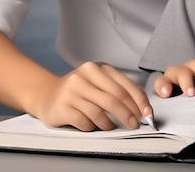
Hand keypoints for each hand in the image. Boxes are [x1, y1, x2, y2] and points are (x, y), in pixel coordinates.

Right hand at [37, 62, 153, 131]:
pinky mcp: (62, 107)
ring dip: (110, 124)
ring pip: (100, 111)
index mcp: (97, 68)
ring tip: (112, 127)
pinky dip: (93, 127)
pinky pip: (85, 121)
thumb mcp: (98, 82)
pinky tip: (94, 126)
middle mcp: (84, 76)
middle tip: (134, 124)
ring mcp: (72, 91)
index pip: (124, 85)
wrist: (47, 94)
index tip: (147, 113)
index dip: (138, 101)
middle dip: (129, 114)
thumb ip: (116, 89)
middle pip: (114, 98)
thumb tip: (140, 106)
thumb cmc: (78, 90)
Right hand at [154, 59, 194, 97]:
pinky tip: (166, 93)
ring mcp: (174, 74)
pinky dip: (162, 86)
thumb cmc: (192, 90)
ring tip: (191, 93)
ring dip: (186, 81)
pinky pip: (160, 82)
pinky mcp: (162, 83)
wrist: (170, 96)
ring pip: (179, 71)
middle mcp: (187, 68)